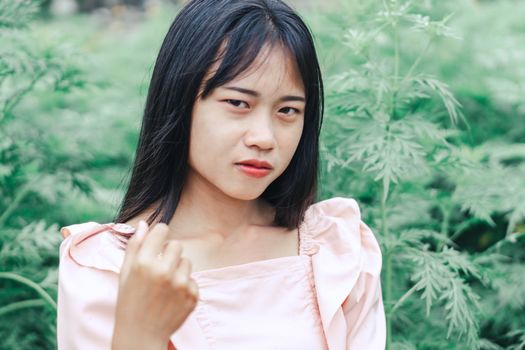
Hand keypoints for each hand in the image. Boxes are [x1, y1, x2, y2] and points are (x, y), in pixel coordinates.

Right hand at [112, 220, 198, 348]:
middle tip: (159, 269)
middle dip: (169, 253)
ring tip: (165, 285)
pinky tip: (172, 297)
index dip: (160, 234)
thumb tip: (143, 223)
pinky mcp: (192, 296)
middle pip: (176, 245)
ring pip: (186, 261)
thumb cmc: (129, 302)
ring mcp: (180, 285)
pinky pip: (193, 279)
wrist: (141, 335)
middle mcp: (163, 272)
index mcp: (144, 263)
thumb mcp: (125, 273)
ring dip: (178, 269)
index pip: (162, 230)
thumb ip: (135, 246)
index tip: (158, 241)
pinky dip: (185, 286)